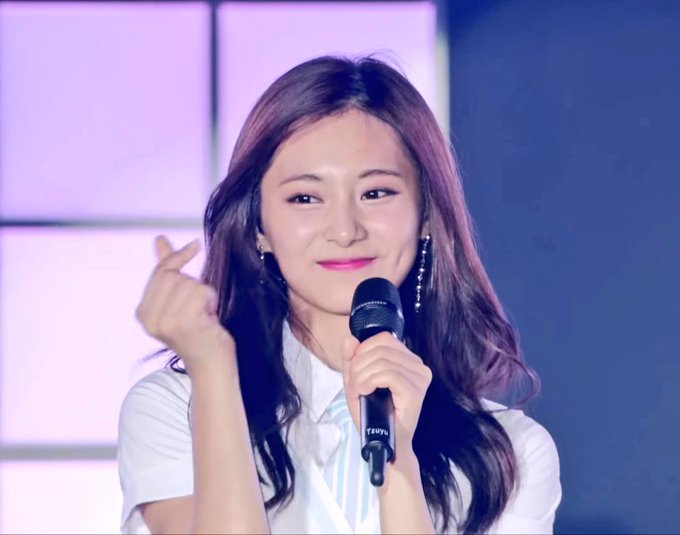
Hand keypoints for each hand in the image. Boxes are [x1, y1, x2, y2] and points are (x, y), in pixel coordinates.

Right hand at [135, 235, 235, 373]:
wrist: (212, 364)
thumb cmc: (199, 331)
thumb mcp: (179, 300)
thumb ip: (168, 269)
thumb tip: (160, 239)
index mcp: (143, 313)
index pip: (159, 272)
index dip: (177, 257)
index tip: (195, 245)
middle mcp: (148, 318)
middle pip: (173, 276)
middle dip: (193, 284)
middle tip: (200, 307)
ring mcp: (164, 321)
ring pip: (189, 283)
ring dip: (204, 295)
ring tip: (204, 315)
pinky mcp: (184, 323)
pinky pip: (201, 292)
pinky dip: (211, 300)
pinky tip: (209, 319)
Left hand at [341, 332, 432, 457]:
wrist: (386, 445)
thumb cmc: (374, 415)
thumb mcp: (357, 382)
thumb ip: (352, 360)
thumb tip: (349, 338)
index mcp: (409, 360)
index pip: (384, 338)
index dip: (363, 350)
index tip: (356, 370)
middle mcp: (419, 366)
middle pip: (381, 348)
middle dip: (359, 365)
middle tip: (354, 385)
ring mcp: (420, 379)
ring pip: (382, 361)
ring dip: (361, 376)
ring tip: (359, 391)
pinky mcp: (416, 392)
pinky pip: (388, 375)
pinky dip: (369, 382)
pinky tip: (365, 392)